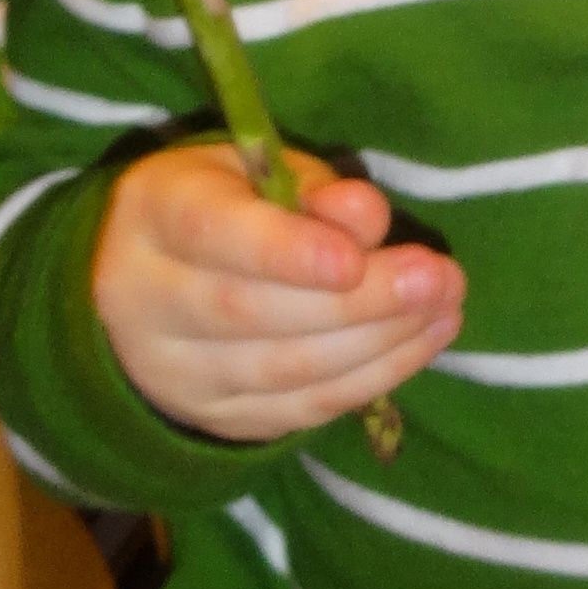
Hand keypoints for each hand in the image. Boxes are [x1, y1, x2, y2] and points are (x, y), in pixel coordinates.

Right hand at [94, 140, 463, 443]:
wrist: (143, 288)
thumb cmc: (219, 208)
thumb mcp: (253, 170)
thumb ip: (308, 187)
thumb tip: (368, 216)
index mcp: (154, 215)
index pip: (211, 236)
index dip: (285, 252)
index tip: (354, 259)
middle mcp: (147, 301)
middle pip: (253, 313)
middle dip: (357, 302)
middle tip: (437, 279)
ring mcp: (178, 372)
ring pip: (285, 370)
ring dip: (380, 342)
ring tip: (444, 307)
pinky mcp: (218, 418)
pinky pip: (303, 408)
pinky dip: (373, 377)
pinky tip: (423, 340)